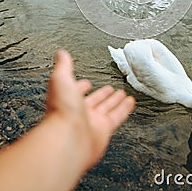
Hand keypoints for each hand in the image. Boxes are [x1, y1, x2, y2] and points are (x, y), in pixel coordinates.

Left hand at [46, 50, 135, 169]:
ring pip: (106, 109)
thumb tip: (61, 54)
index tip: (87, 83)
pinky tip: (130, 103)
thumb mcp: (60, 79)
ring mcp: (92, 123)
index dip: (81, 87)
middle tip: (109, 89)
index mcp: (67, 101)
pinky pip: (117, 117)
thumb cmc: (61, 111)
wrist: (68, 138)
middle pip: (93, 102)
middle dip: (101, 95)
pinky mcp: (105, 130)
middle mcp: (79, 113)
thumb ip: (63, 66)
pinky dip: (125, 109)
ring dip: (115, 101)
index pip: (75, 92)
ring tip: (122, 94)